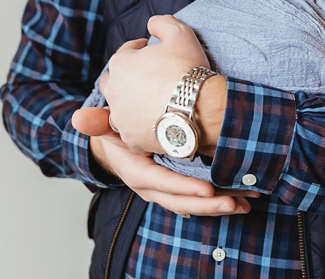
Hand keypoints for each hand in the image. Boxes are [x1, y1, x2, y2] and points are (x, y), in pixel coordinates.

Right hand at [72, 105, 256, 216]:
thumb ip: (98, 121)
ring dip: (220, 205)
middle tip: (236, 203)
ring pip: (192, 204)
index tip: (207, 189)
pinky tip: (242, 200)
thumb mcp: (107, 123)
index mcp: (134, 170)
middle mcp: (150, 185)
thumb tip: (79, 119)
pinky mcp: (179, 186)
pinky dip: (219, 200)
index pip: (158, 183)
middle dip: (208, 205)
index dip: (182, 188)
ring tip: (246, 204)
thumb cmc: (116, 126)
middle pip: (180, 201)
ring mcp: (165, 189)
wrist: (116, 138)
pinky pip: (198, 198)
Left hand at [101, 15, 214, 154]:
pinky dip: (140, 127)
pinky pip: (131, 131)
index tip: (154, 53)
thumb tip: (152, 24)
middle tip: (147, 79)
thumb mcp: (179, 33)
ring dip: (130, 104)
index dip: (141, 50)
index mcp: (120, 64)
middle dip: (126, 78)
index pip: (126, 52)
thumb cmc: (188, 69)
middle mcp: (114, 91)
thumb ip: (161, 23)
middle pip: (113, 81)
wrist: (201, 108)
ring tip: (151, 103)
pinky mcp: (131, 139)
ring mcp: (121, 118)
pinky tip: (155, 122)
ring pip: (119, 109)